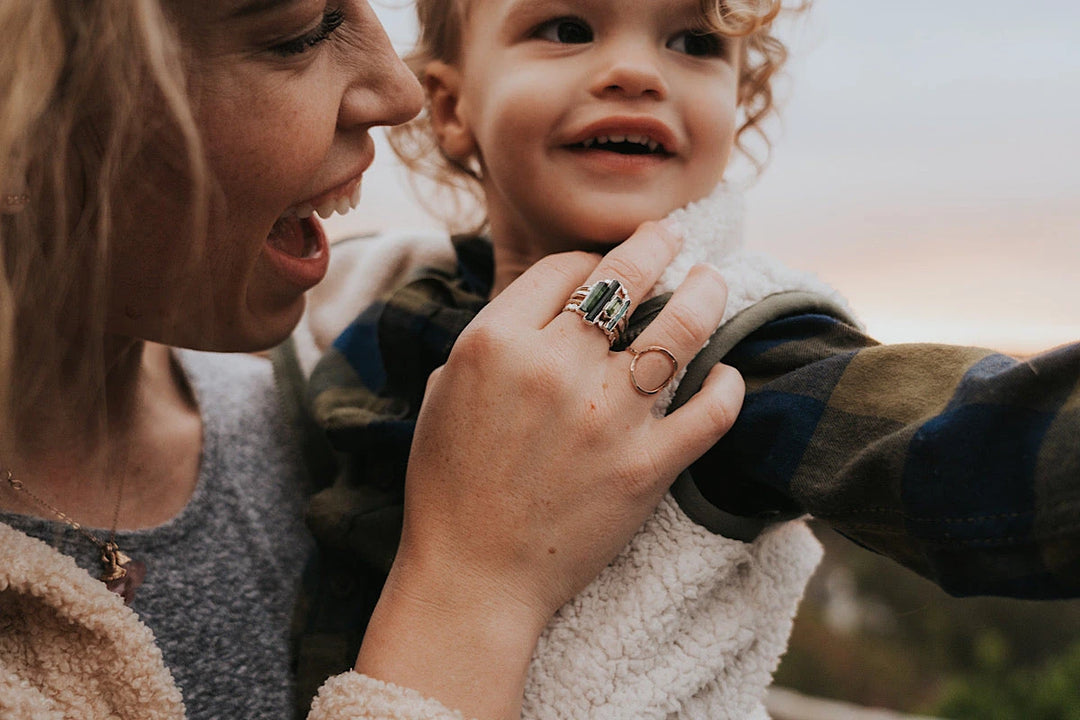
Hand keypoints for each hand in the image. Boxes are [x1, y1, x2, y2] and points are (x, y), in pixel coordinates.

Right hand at [355, 220, 743, 718]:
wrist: (472, 577)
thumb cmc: (449, 486)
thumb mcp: (446, 392)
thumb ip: (493, 341)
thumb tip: (545, 313)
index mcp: (497, 342)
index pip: (564, 269)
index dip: (589, 261)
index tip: (600, 271)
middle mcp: (556, 368)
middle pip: (626, 278)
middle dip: (657, 244)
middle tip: (674, 236)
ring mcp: (607, 417)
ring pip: (680, 329)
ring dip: (706, 293)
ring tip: (714, 280)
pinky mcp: (646, 466)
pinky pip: (709, 412)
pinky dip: (727, 388)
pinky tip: (727, 375)